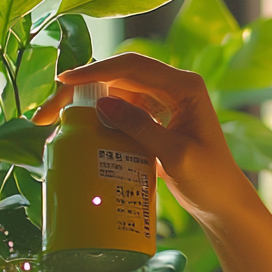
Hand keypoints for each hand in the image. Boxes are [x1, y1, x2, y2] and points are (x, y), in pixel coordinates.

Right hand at [33, 54, 258, 218]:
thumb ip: (140, 127)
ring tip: (54, 123)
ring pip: (115, 92)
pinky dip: (99, 116)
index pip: (133, 67)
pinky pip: (121, 109)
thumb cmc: (210, 180)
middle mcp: (174, 87)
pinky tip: (78, 130)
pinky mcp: (155, 120)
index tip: (63, 81)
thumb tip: (100, 104)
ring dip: (86, 103)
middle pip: (118, 76)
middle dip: (81, 88)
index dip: (95, 71)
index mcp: (185, 86)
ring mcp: (163, 102)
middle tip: (47, 114)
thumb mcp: (174, 155)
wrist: (224, 204)